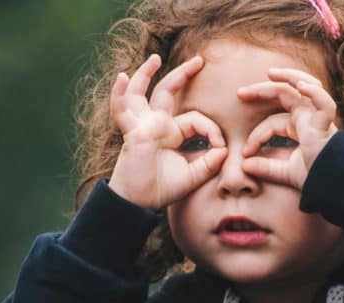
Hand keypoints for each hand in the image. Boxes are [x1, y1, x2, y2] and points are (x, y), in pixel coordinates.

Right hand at [108, 54, 228, 209]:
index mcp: (171, 133)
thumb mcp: (193, 175)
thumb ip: (210, 162)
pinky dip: (120, 94)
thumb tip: (224, 149)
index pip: (195, 119)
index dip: (212, 130)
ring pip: (141, 93)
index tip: (221, 147)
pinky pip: (122, 110)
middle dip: (183, 75)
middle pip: (168, 92)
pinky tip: (122, 78)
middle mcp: (156, 125)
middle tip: (199, 60)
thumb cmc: (161, 189)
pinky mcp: (132, 132)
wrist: (139, 203)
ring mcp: (142, 126)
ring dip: (145, 74)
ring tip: (154, 58)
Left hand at [237, 68, 337, 189]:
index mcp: (301, 126)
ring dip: (289, 77)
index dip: (257, 135)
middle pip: (286, 94)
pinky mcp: (327, 125)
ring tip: (271, 73)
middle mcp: (310, 118)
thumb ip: (266, 168)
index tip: (245, 153)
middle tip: (240, 93)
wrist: (334, 188)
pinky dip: (314, 93)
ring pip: (306, 87)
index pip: (273, 122)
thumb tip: (243, 165)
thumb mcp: (285, 172)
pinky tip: (301, 86)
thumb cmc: (316, 178)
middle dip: (263, 90)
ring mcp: (319, 118)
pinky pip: (324, 103)